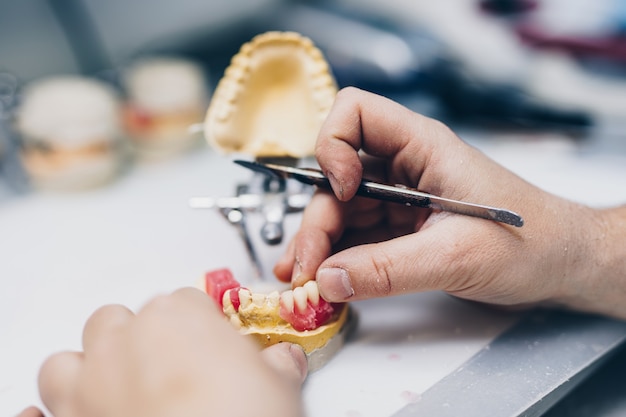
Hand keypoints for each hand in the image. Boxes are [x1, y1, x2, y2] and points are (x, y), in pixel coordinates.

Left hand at [20, 288, 306, 416]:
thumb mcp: (278, 387)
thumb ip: (278, 365)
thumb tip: (285, 361)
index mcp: (181, 316)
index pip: (187, 301)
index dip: (200, 325)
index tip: (210, 343)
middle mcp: (129, 338)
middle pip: (127, 317)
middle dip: (144, 336)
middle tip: (169, 364)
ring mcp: (94, 376)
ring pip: (79, 351)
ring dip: (93, 362)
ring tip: (117, 381)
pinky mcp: (70, 416)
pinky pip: (45, 397)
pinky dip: (55, 403)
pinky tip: (70, 408)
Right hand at [275, 87, 625, 318]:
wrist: (562, 265)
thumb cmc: (529, 242)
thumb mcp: (456, 255)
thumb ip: (389, 269)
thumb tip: (327, 280)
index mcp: (422, 147)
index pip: (357, 114)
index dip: (334, 144)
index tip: (342, 190)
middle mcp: (405, 167)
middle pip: (338, 178)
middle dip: (317, 221)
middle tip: (308, 270)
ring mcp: (402, 198)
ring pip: (343, 211)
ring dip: (319, 245)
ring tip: (304, 282)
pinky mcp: (403, 228)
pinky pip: (359, 237)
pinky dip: (339, 259)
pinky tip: (327, 283)